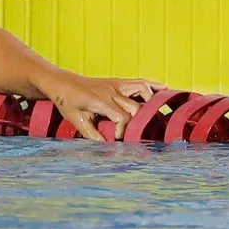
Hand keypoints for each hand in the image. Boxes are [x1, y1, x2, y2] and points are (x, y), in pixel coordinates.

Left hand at [38, 70, 166, 140]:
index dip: (123, 131)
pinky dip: (153, 85)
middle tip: (139, 132)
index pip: (122, 118)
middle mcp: (111, 92)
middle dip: (139, 122)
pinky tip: (166, 89)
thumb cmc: (67, 102)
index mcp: (100, 101)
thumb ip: (91, 134)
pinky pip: (139, 81)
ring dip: (151, 101)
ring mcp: (116, 85)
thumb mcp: (76, 120)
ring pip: (142, 89)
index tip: (118, 138)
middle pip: (136, 107)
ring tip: (157, 114)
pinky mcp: (118, 82)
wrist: (62, 82)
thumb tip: (107, 147)